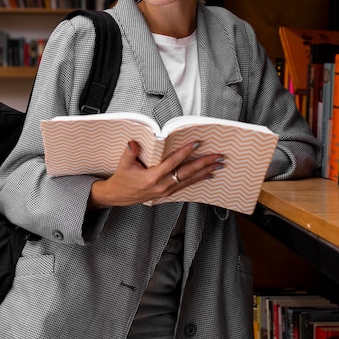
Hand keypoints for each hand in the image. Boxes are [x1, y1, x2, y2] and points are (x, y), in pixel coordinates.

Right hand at [88, 140, 223, 207]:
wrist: (120, 196)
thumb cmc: (123, 179)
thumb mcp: (123, 164)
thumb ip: (129, 152)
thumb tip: (133, 143)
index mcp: (152, 177)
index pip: (172, 163)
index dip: (185, 152)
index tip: (196, 144)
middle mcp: (162, 185)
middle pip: (187, 173)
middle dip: (203, 164)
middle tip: (217, 156)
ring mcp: (166, 191)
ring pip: (190, 180)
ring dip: (205, 172)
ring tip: (218, 165)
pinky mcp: (168, 193)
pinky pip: (186, 185)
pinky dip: (198, 179)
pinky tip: (207, 175)